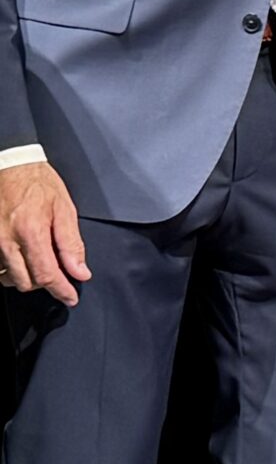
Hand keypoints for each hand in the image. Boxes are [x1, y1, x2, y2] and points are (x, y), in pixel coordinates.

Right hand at [0, 161, 87, 304]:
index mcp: (31, 232)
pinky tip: (23, 258)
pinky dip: (11, 268)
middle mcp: (6, 240)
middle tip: (59, 274)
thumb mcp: (64, 209)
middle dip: (45, 283)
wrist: (11, 166)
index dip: (61, 290)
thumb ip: (71, 244)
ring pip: (9, 277)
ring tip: (41, 263)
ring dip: (26, 277)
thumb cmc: (39, 184)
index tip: (71, 297)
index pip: (47, 274)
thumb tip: (80, 271)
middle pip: (26, 282)